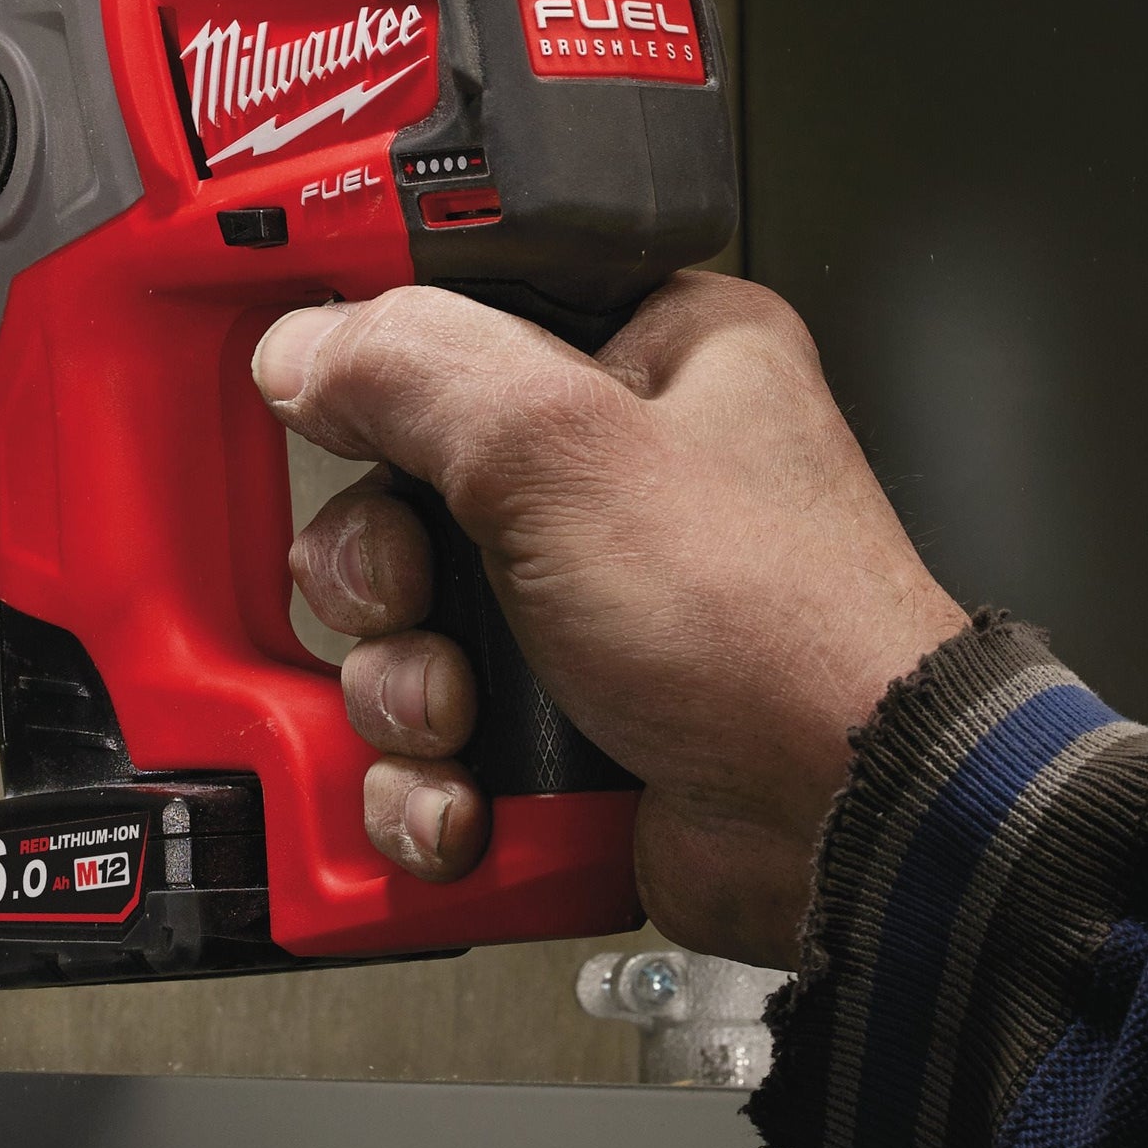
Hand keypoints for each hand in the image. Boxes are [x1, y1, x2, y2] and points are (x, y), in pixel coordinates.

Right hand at [251, 271, 963, 967]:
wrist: (839, 827)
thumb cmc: (775, 627)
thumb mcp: (567, 446)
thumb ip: (416, 369)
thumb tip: (308, 348)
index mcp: (647, 359)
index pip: (461, 320)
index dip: (371, 367)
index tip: (310, 406)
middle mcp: (614, 481)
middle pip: (398, 493)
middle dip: (379, 576)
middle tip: (415, 596)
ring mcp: (586, 614)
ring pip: (400, 633)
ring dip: (402, 692)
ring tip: (464, 719)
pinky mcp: (563, 729)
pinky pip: (432, 746)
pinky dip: (429, 786)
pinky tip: (473, 799)